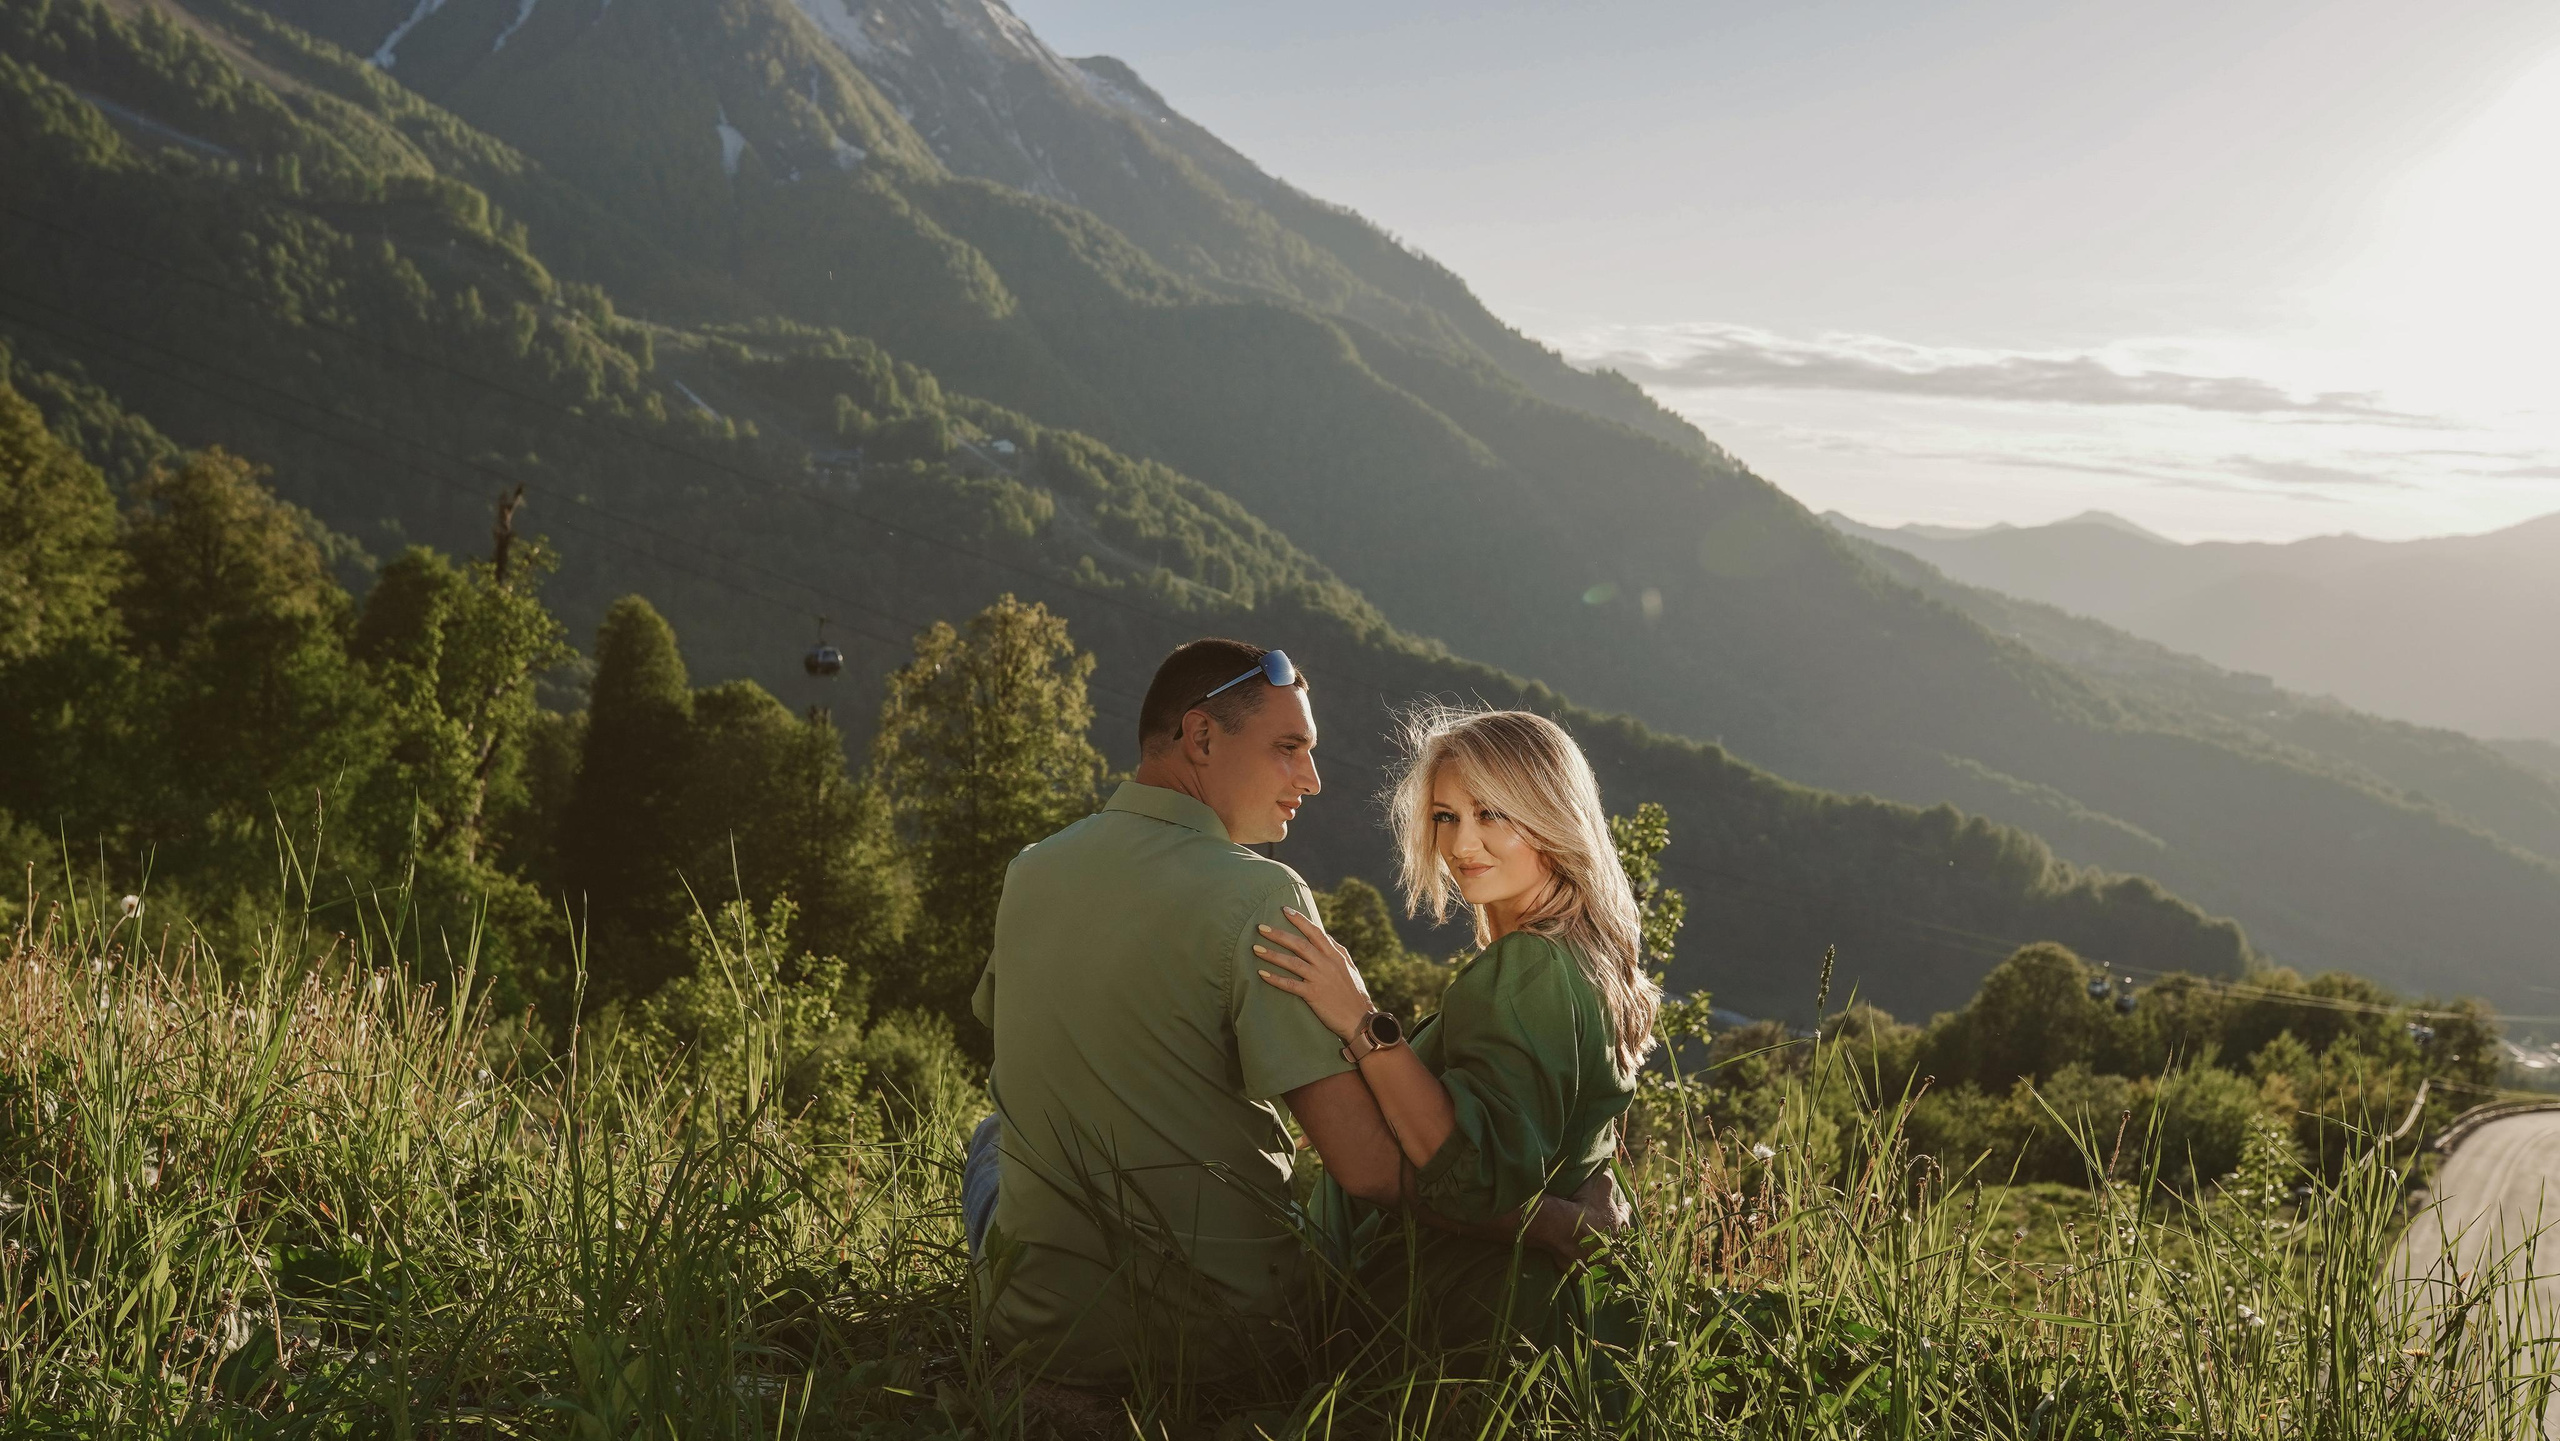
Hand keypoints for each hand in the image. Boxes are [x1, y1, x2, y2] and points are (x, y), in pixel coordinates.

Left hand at [1253, 906, 1377, 1041]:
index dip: (1300, 920)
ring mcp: (1320, 979)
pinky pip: (1290, 984)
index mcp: (1335, 956)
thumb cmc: (1354, 994)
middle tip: (1260, 927)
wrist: (1360, 1020)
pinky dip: (1275, 979)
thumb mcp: (1349, 968)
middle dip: (1279, 934)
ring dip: (1273, 955)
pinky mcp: (1313, 995)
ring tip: (1255, 949)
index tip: (1285, 910)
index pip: (1316, 932)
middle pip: (1300, 944)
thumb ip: (1336, 950)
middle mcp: (1327, 964)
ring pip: (1293, 962)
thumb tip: (1325, 935)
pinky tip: (1261, 973)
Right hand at [1526, 1169, 1633, 1268]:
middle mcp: (1613, 1244)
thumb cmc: (1584, 1206)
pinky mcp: (1585, 1271)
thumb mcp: (1598, 1186)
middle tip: (1617, 1235)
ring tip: (1604, 1256)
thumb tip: (1612, 1167)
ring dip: (1606, 1256)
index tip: (1626, 1205)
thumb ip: (1607, 1178)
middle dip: (1619, 1238)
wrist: (1565, 1230)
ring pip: (1607, 1260)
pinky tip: (1585, 1270)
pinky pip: (1587, 1272)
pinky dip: (1586, 1270)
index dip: (1624, 1208)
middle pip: (1620, 1241)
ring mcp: (1600, 1260)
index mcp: (1618, 1223)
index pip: (1625, 1214)